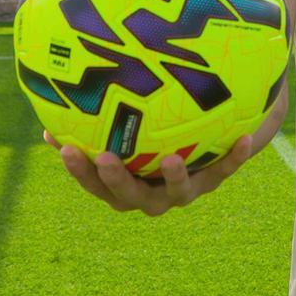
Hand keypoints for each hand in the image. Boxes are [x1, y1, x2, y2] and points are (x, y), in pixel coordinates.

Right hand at [43, 131, 252, 215]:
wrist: (198, 144)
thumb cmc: (149, 135)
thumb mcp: (122, 127)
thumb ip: (92, 120)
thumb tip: (52, 99)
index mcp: (123, 185)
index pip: (95, 183)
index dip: (79, 171)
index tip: (64, 147)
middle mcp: (150, 195)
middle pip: (128, 196)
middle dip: (115, 179)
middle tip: (103, 156)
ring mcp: (182, 192)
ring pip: (175, 193)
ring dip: (173, 178)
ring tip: (171, 158)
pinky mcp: (211, 181)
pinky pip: (223, 170)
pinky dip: (233, 158)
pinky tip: (243, 139)